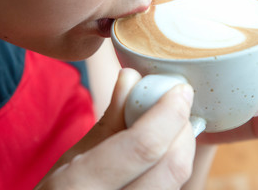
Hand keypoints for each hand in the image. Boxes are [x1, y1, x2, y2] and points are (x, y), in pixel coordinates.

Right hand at [36, 69, 195, 188]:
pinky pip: (174, 185)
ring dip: (181, 146)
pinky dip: (175, 161)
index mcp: (80, 187)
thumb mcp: (74, 157)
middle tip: (178, 107)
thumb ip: (110, 119)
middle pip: (173, 166)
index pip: (143, 146)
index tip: (180, 91)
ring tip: (169, 129)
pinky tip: (166, 152)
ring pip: (179, 178)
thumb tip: (132, 78)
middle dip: (182, 129)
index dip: (169, 113)